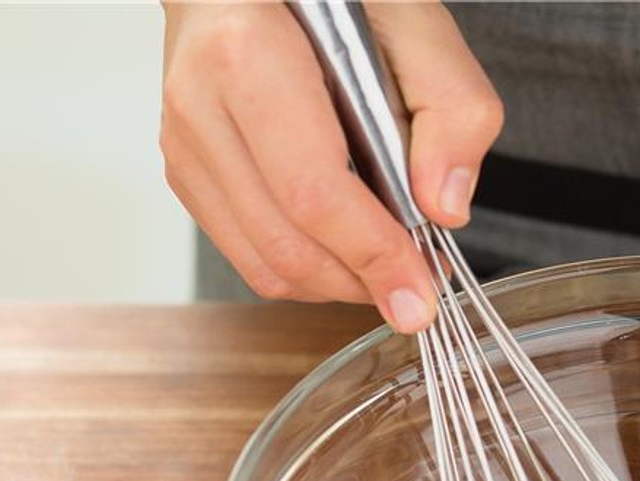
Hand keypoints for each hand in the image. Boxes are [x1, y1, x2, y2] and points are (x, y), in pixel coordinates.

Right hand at [159, 2, 502, 330]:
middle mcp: (201, 103)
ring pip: (264, 264)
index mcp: (248, 52)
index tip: (420, 294)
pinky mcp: (189, 173)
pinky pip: (250, 254)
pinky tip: (349, 247)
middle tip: (419, 285)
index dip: (372, 256)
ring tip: (389, 265)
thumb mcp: (415, 21)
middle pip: (285, 244)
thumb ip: (453, 107)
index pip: (312, 191)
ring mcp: (186, 143)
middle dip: (362, 282)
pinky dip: (309, 269)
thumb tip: (444, 205)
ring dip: (338, 283)